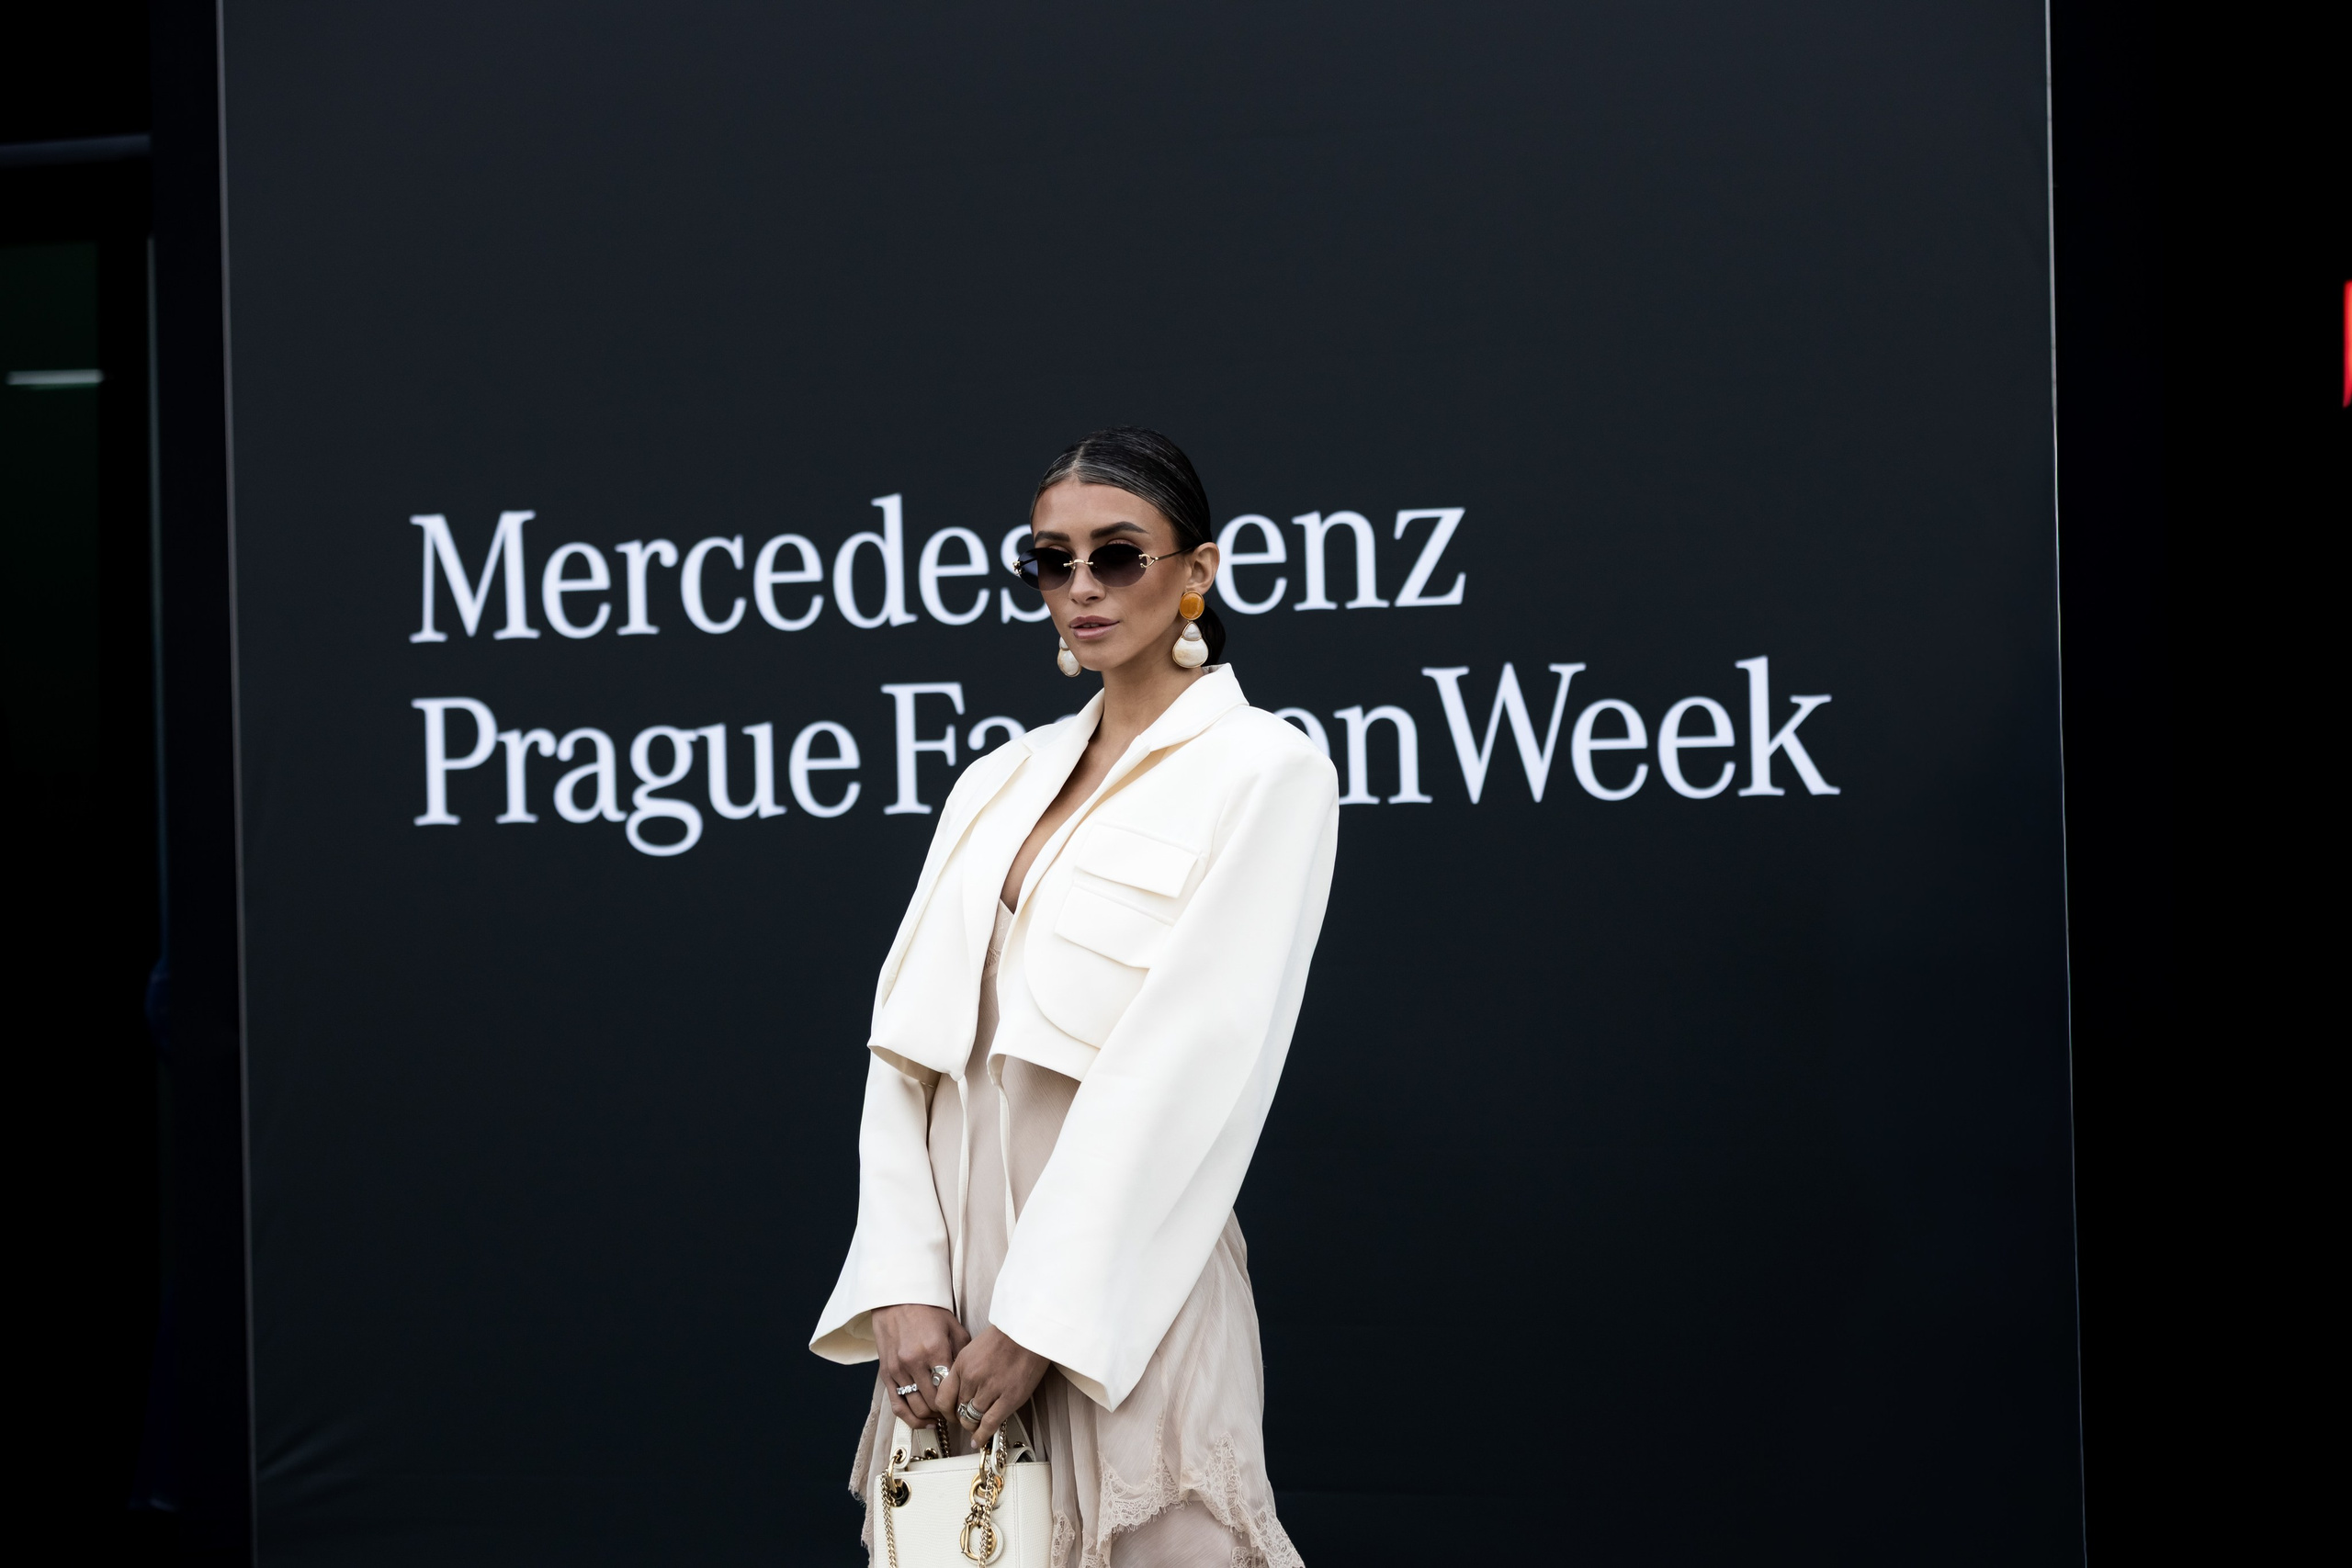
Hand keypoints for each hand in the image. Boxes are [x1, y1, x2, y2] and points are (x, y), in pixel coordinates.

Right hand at [872, 1304, 968, 1431]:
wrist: (897, 1299)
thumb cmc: (927, 1311)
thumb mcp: (953, 1327)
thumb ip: (962, 1353)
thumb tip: (971, 1378)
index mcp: (934, 1349)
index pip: (949, 1389)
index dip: (960, 1403)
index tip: (967, 1406)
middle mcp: (914, 1362)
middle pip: (934, 1402)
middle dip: (948, 1413)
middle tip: (957, 1414)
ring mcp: (898, 1370)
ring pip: (917, 1407)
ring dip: (932, 1417)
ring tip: (942, 1415)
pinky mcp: (886, 1374)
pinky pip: (897, 1406)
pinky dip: (912, 1419)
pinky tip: (925, 1422)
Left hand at [938, 1327, 1050, 1449]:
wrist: (1029, 1332)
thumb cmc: (1007, 1336)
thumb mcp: (975, 1348)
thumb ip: (966, 1369)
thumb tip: (961, 1391)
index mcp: (962, 1364)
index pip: (943, 1397)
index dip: (946, 1411)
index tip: (950, 1414)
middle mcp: (972, 1378)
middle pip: (959, 1409)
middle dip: (961, 1417)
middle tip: (967, 1420)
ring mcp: (990, 1390)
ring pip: (972, 1419)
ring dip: (973, 1425)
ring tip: (976, 1427)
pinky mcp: (1008, 1399)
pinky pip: (989, 1424)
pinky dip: (983, 1435)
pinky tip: (980, 1440)